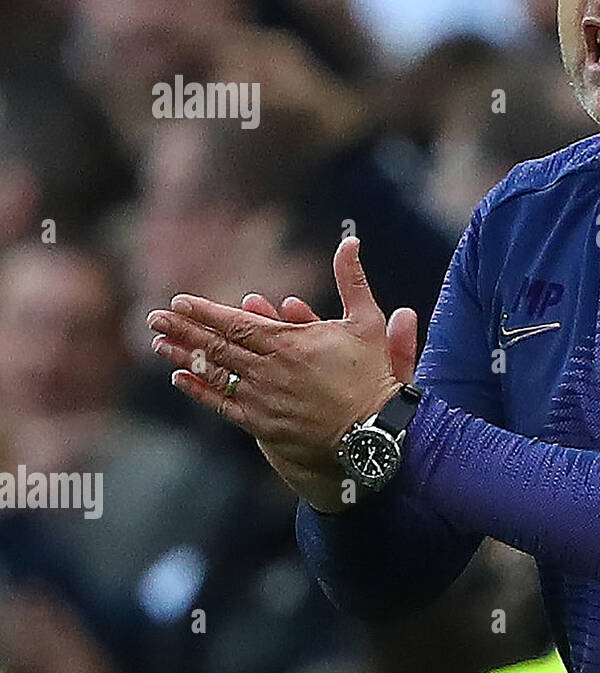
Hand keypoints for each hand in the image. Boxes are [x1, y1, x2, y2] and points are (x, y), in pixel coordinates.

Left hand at [147, 237, 418, 512]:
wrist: (370, 431)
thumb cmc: (371, 375)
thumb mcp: (367, 321)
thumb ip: (351, 280)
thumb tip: (351, 241)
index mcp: (288, 342)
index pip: (236, 323)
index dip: (206, 312)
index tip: (180, 302)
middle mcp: (268, 369)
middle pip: (216, 345)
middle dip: (183, 329)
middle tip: (154, 318)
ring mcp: (262, 398)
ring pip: (214, 372)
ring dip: (183, 356)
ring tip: (157, 344)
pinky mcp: (261, 424)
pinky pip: (221, 404)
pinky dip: (198, 390)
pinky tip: (179, 379)